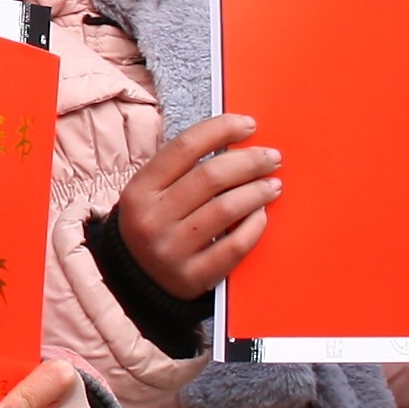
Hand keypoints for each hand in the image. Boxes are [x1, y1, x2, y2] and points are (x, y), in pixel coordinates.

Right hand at [111, 114, 281, 300]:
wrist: (136, 281)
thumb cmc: (155, 225)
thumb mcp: (152, 193)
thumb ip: (183, 168)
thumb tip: (235, 141)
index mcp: (140, 190)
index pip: (185, 147)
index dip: (221, 130)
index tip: (249, 125)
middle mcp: (153, 219)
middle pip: (211, 176)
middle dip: (250, 161)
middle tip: (272, 157)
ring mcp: (172, 250)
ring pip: (227, 209)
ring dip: (258, 192)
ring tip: (272, 185)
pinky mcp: (193, 277)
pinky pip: (235, 245)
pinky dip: (254, 226)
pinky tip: (262, 215)